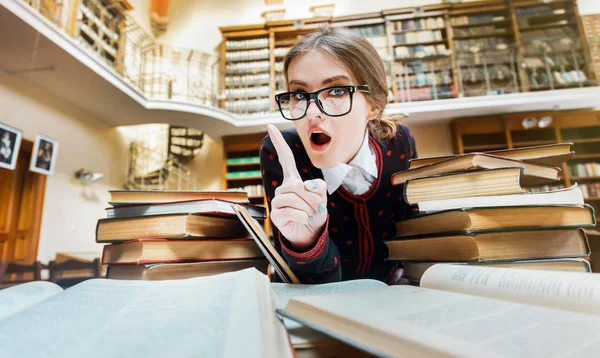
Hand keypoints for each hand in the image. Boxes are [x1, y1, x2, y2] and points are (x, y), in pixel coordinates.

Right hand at [267, 124, 327, 250]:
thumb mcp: (322, 197)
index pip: (286, 158)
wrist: (311, 234)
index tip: (269, 126)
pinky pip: (291, 211)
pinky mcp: (275, 215)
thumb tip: (304, 187)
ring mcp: (277, 201)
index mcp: (294, 180)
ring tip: (309, 214)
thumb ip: (318, 187)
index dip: (279, 143)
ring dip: (307, 208)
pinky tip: (303, 220)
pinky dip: (302, 217)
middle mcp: (283, 188)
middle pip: (295, 185)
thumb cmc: (315, 213)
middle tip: (315, 207)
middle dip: (310, 197)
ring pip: (293, 198)